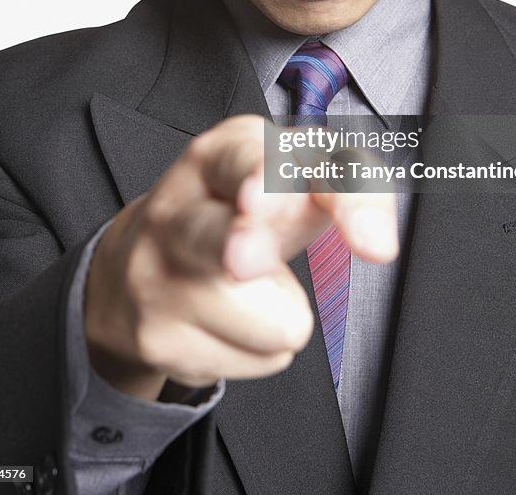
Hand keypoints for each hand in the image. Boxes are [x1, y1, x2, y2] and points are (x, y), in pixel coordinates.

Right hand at [84, 114, 397, 399]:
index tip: (257, 198)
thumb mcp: (298, 178)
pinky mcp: (159, 341)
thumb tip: (377, 242)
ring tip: (251, 286)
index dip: (263, 178)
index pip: (246, 161)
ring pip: (274, 323)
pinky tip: (230, 316)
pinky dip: (261, 343)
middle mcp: (175, 210)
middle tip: (242, 260)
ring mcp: (156, 277)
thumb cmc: (239, 210)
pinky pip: (262, 359)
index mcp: (215, 156)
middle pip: (217, 239)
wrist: (138, 263)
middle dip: (241, 245)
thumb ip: (350, 189)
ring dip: (283, 310)